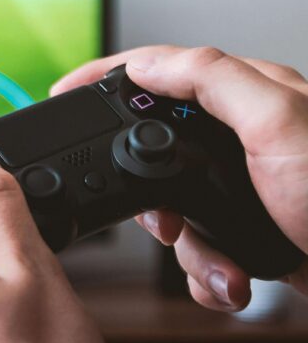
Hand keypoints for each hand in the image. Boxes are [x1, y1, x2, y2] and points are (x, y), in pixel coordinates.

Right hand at [51, 45, 307, 310]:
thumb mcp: (278, 124)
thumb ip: (211, 80)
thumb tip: (144, 64)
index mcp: (248, 96)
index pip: (160, 69)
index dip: (106, 77)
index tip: (63, 92)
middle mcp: (244, 137)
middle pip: (154, 144)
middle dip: (147, 191)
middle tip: (156, 215)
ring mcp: (246, 188)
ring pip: (173, 207)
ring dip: (188, 247)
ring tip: (217, 261)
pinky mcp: (251, 231)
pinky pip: (200, 248)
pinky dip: (207, 272)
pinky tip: (231, 277)